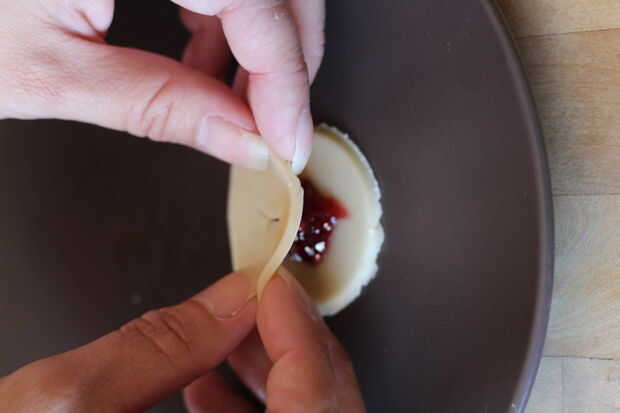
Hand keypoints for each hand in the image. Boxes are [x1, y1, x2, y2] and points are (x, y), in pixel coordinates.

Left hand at [0, 0, 324, 172]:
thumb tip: (242, 140)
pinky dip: (222, 18)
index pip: (257, 6)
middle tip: (275, 122)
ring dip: (256, 41)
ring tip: (224, 97)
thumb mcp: (52, 71)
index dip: (285, 83)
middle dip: (289, 56)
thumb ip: (160, 106)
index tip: (287, 142)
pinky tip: (197, 56)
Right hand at [0, 272, 364, 411]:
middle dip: (293, 345)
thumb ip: (158, 344)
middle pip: (320, 411)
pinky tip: (204, 385)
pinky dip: (245, 410)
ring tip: (232, 334)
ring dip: (271, 375)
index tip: (277, 284)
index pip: (312, 395)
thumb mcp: (60, 404)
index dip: (299, 328)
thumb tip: (230, 297)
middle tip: (262, 301)